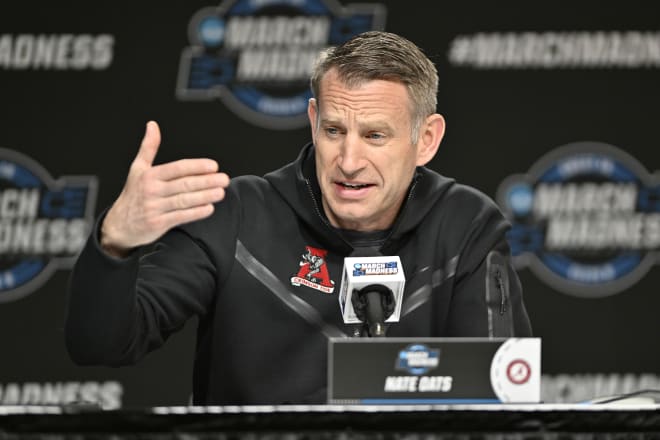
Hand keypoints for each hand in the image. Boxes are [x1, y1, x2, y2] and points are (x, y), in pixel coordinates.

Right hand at [100, 121, 229, 256]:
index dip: (196, 166)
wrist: (120, 224)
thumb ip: (148, 147)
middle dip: (206, 181)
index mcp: (150, 175)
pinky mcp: (158, 223)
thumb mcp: (137, 168)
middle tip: (223, 179)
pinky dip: (196, 212)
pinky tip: (209, 208)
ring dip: (205, 196)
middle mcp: (152, 190)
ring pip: (184, 200)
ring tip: (220, 193)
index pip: (177, 168)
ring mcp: (155, 207)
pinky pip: (180, 217)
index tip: (213, 166)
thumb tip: (152, 125)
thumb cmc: (133, 194)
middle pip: (184, 184)